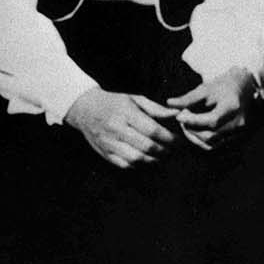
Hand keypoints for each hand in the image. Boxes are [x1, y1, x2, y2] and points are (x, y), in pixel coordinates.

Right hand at [64, 88, 178, 169]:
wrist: (84, 108)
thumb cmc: (113, 102)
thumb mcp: (135, 99)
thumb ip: (156, 109)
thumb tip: (177, 114)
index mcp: (125, 113)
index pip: (152, 130)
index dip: (168, 138)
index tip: (178, 140)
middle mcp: (116, 129)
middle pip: (146, 146)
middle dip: (164, 150)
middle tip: (173, 149)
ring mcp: (109, 143)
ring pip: (137, 159)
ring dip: (153, 159)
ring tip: (161, 155)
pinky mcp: (105, 153)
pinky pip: (125, 164)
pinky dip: (139, 164)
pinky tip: (146, 158)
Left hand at [166, 68, 257, 150]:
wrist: (243, 89)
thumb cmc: (222, 87)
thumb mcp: (206, 88)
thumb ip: (188, 98)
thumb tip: (169, 104)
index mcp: (232, 107)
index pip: (211, 120)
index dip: (193, 121)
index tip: (179, 116)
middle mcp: (239, 123)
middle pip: (211, 136)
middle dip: (192, 130)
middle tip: (182, 121)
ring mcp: (240, 133)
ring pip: (212, 144)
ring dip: (196, 138)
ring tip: (188, 126)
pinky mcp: (238, 139)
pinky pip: (217, 147)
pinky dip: (203, 142)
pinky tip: (196, 131)